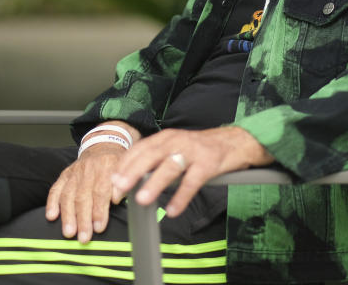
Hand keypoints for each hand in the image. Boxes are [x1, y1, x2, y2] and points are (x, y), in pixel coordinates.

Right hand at [46, 122, 139, 242]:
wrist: (104, 145)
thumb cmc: (117, 163)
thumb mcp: (126, 169)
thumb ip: (122, 184)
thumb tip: (117, 199)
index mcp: (106, 165)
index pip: (101, 191)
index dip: (99, 210)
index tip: (99, 227)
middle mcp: (88, 168)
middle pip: (83, 196)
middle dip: (83, 219)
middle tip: (84, 237)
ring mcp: (75, 171)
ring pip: (68, 195)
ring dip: (68, 216)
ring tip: (69, 232)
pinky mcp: (65, 174)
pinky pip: (56, 189)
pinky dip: (52, 203)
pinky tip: (51, 216)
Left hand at [110, 127, 272, 217]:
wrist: (235, 142)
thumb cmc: (200, 148)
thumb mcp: (175, 148)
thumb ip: (156, 160)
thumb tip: (131, 179)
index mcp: (165, 137)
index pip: (139, 150)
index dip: (125, 166)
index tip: (113, 183)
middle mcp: (176, 141)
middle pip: (150, 155)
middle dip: (132, 173)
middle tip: (119, 189)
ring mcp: (193, 152)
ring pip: (170, 167)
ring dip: (154, 184)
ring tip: (142, 200)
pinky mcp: (208, 164)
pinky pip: (192, 182)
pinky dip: (181, 196)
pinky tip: (172, 209)